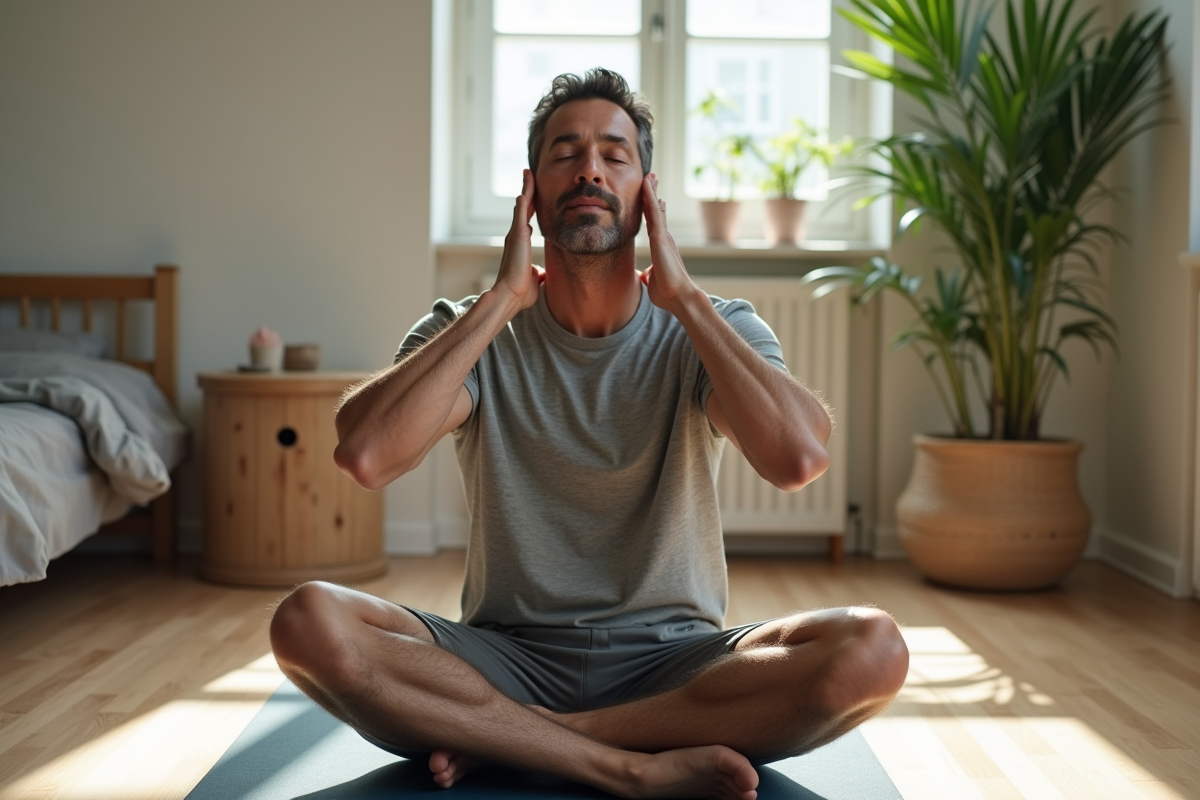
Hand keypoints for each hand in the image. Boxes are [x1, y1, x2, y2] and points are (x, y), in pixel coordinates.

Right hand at [491, 169, 543, 312]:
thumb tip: (544, 275)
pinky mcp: (516, 238)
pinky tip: (525, 191)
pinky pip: (519, 216)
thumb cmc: (521, 291)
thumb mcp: (535, 278)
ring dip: (526, 189)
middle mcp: (516, 236)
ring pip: (522, 207)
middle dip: (528, 190)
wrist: (510, 296)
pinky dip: (522, 203)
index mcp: (521, 243)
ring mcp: (515, 235)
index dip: (531, 206)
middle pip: (524, 207)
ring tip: (528, 174)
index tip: (533, 194)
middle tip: (530, 174)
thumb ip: (539, 272)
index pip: (527, 219)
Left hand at [640, 173, 697, 315]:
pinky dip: (650, 196)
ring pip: (655, 207)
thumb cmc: (667, 292)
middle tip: (650, 179)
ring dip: (651, 190)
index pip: (654, 223)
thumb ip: (647, 274)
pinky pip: (654, 211)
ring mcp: (663, 236)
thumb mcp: (651, 280)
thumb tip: (642, 276)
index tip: (652, 197)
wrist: (679, 296)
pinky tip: (646, 184)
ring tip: (649, 175)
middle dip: (652, 194)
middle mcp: (664, 238)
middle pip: (656, 211)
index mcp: (661, 246)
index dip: (652, 209)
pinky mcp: (661, 236)